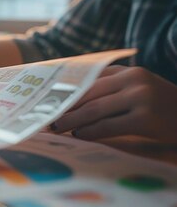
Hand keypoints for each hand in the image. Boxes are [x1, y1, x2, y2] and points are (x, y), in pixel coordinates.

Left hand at [52, 65, 176, 141]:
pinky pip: (108, 126)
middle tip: (46, 116)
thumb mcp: (138, 88)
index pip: (89, 78)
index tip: (47, 99)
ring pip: (95, 110)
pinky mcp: (145, 119)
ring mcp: (141, 98)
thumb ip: (111, 87)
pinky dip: (90, 132)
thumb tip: (70, 99)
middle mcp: (134, 80)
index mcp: (129, 71)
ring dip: (72, 121)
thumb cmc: (160, 107)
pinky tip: (79, 135)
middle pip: (88, 94)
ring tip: (57, 127)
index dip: (66, 90)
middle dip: (64, 107)